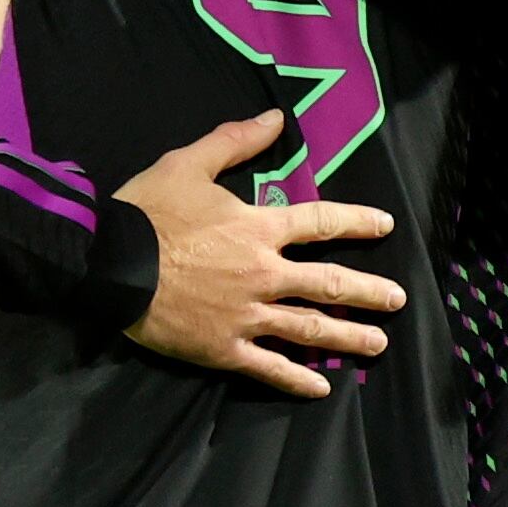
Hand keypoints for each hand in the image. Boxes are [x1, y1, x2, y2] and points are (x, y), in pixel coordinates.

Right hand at [116, 111, 406, 398]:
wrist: (109, 265)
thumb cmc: (147, 213)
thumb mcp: (187, 164)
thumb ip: (234, 141)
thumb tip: (275, 118)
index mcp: (259, 229)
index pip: (321, 223)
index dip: (357, 222)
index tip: (385, 226)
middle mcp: (264, 274)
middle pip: (330, 284)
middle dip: (369, 292)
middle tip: (397, 300)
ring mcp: (247, 316)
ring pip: (310, 329)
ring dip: (348, 337)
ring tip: (377, 344)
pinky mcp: (224, 348)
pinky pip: (269, 367)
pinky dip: (297, 379)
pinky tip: (321, 388)